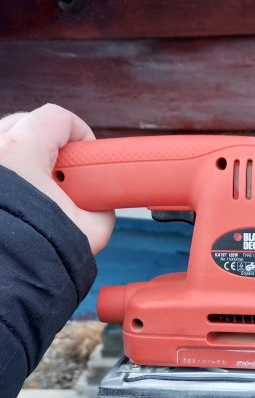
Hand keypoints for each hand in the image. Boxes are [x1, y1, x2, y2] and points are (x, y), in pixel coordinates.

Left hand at [0, 104, 114, 254]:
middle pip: (25, 124)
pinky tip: (20, 203)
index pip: (56, 118)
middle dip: (50, 144)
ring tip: (42, 192)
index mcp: (19, 150)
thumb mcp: (90, 230)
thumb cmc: (37, 251)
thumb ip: (102, 208)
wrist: (3, 279)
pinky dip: (9, 180)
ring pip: (6, 146)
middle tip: (66, 175)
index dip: (81, 134)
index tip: (88, 158)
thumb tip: (103, 206)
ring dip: (26, 161)